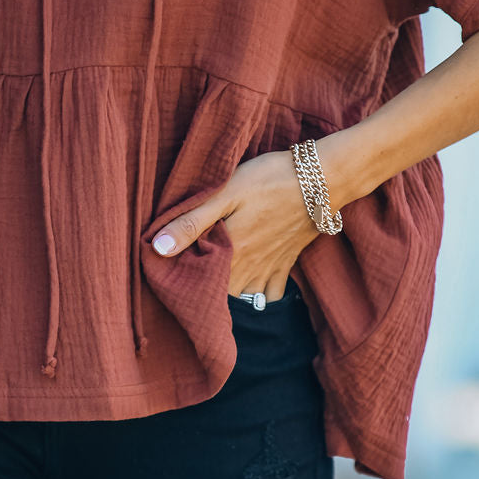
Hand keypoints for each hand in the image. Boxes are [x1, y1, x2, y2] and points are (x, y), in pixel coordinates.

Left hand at [150, 134, 353, 299]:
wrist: (321, 179)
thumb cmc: (269, 180)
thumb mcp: (224, 193)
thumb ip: (191, 222)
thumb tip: (157, 248)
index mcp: (229, 253)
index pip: (199, 284)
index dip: (183, 282)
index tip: (172, 273)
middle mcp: (249, 268)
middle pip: (220, 294)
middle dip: (204, 291)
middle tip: (190, 278)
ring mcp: (269, 268)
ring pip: (244, 297)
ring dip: (229, 296)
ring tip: (215, 284)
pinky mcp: (286, 262)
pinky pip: (272, 295)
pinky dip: (260, 298)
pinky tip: (249, 289)